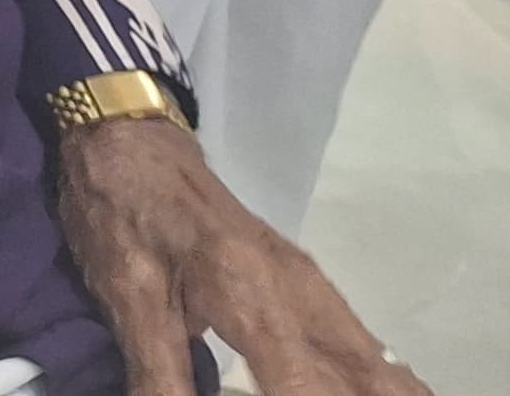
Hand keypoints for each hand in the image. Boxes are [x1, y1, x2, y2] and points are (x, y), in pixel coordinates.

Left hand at [56, 117, 424, 395]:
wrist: (129, 138)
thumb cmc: (122, 215)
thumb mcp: (127, 298)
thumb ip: (159, 373)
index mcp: (253, 295)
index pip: (306, 386)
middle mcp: (299, 290)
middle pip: (363, 372)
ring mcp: (308, 282)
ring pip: (372, 357)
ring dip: (387, 389)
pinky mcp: (304, 280)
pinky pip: (359, 340)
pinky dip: (377, 374)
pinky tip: (386, 389)